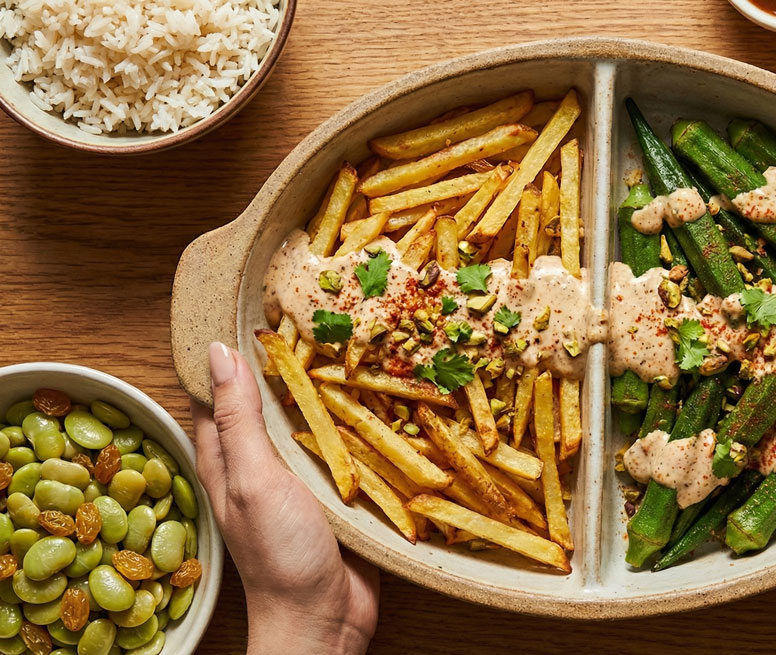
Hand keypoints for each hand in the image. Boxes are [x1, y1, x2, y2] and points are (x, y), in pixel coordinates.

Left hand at [190, 342, 379, 654]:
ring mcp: (303, 481)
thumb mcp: (252, 479)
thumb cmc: (279, 554)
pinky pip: (349, 450)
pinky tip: (385, 400)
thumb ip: (238, 419)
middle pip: (271, 403)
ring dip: (333, 392)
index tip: (252, 308)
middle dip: (292, 364)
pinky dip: (361, 425)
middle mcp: (262, 466)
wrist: (326, 620)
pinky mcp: (341, 495)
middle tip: (319, 315)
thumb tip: (215, 351)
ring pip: (314, 423)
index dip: (227, 354)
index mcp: (227, 459)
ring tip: (359, 344)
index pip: (216, 394)